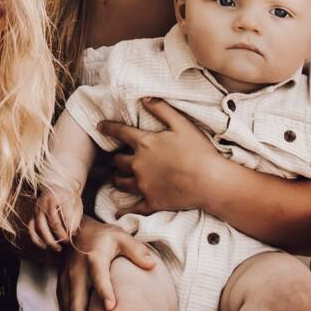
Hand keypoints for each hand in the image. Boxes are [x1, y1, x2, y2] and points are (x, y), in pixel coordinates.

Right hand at [25, 189, 80, 250]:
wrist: (57, 188)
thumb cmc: (68, 198)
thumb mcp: (75, 203)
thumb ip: (75, 217)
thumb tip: (72, 232)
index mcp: (56, 197)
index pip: (65, 214)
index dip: (70, 226)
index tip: (75, 233)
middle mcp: (44, 203)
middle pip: (52, 222)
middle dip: (61, 235)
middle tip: (68, 242)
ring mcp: (37, 210)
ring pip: (40, 228)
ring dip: (49, 240)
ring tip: (58, 248)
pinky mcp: (32, 216)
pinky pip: (31, 229)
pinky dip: (37, 240)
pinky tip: (45, 246)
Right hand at [56, 219, 160, 310]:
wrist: (77, 232)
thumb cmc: (103, 237)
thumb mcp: (122, 237)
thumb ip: (136, 251)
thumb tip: (151, 265)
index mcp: (95, 258)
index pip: (99, 276)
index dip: (103, 291)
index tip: (110, 308)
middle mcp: (77, 271)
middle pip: (77, 302)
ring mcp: (66, 280)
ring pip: (68, 309)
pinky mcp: (61, 286)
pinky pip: (64, 309)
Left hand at [103, 99, 223, 212]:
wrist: (211, 182)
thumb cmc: (199, 150)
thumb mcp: (182, 124)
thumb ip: (162, 109)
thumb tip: (145, 98)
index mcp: (145, 144)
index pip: (120, 132)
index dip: (108, 128)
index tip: (100, 126)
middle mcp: (139, 165)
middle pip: (117, 161)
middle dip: (115, 158)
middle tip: (115, 158)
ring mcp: (144, 185)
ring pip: (121, 183)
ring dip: (118, 179)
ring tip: (118, 178)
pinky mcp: (151, 202)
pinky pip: (132, 208)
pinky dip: (124, 210)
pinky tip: (118, 212)